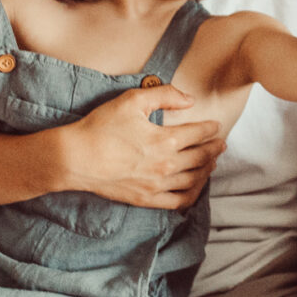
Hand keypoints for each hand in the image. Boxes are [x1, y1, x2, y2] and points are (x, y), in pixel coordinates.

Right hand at [58, 82, 224, 208]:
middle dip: (214, 149)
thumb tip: (190, 100)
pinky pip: (179, 201)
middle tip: (221, 144)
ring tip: (212, 163)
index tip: (216, 126)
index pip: (198, 134)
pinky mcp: (146, 199)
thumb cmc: (101, 127)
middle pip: (201, 157)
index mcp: (166, 140)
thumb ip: (164, 95)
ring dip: (207, 170)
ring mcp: (157, 185)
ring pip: (194, 180)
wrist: (75, 158)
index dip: (210, 128)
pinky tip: (195, 187)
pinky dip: (193, 194)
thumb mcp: (131, 101)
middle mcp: (166, 165)